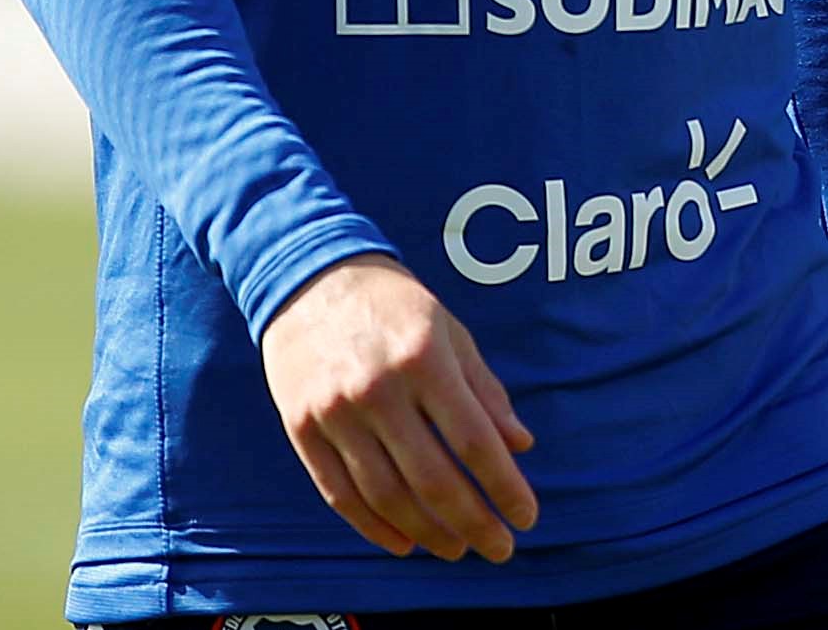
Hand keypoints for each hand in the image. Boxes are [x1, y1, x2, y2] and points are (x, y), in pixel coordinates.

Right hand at [257, 253, 538, 561]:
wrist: (311, 278)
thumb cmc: (395, 305)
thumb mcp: (451, 333)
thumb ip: (486, 391)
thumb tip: (521, 446)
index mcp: (425, 360)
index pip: (474, 442)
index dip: (504, 487)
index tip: (526, 517)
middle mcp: (379, 390)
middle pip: (432, 478)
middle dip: (472, 522)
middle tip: (500, 548)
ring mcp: (335, 413)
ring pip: (385, 494)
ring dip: (427, 532)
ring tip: (457, 549)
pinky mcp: (301, 429)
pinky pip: (339, 492)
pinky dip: (373, 526)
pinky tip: (403, 543)